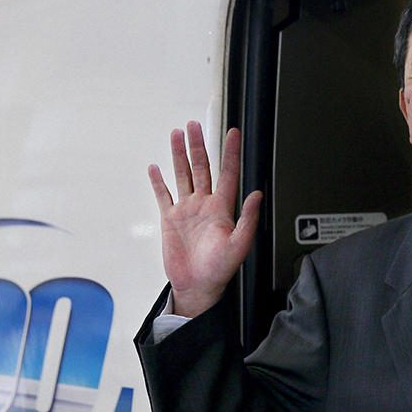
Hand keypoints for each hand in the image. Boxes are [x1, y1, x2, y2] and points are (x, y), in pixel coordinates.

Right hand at [148, 121, 261, 316]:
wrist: (198, 286)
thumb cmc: (220, 270)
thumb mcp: (239, 245)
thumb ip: (247, 219)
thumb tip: (256, 195)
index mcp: (222, 208)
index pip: (228, 173)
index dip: (231, 153)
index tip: (233, 133)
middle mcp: (204, 204)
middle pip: (202, 167)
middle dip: (198, 145)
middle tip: (194, 124)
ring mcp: (187, 210)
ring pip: (182, 175)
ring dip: (179, 155)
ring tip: (176, 135)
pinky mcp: (170, 219)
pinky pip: (164, 195)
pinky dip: (158, 181)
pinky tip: (155, 167)